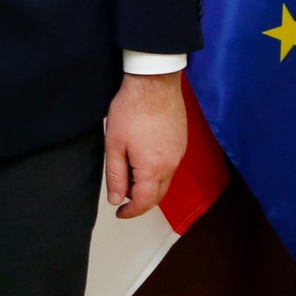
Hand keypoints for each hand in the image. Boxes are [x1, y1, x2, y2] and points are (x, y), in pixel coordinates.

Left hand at [103, 71, 187, 218]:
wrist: (154, 83)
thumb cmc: (131, 110)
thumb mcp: (114, 144)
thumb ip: (115, 175)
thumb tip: (116, 199)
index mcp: (153, 169)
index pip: (143, 202)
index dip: (130, 211)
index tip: (119, 213)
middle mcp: (171, 166)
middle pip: (158, 195)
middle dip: (140, 201)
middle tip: (122, 198)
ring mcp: (179, 154)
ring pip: (165, 181)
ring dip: (149, 186)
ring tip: (129, 176)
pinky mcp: (181, 142)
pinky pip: (171, 167)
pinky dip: (157, 172)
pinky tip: (143, 161)